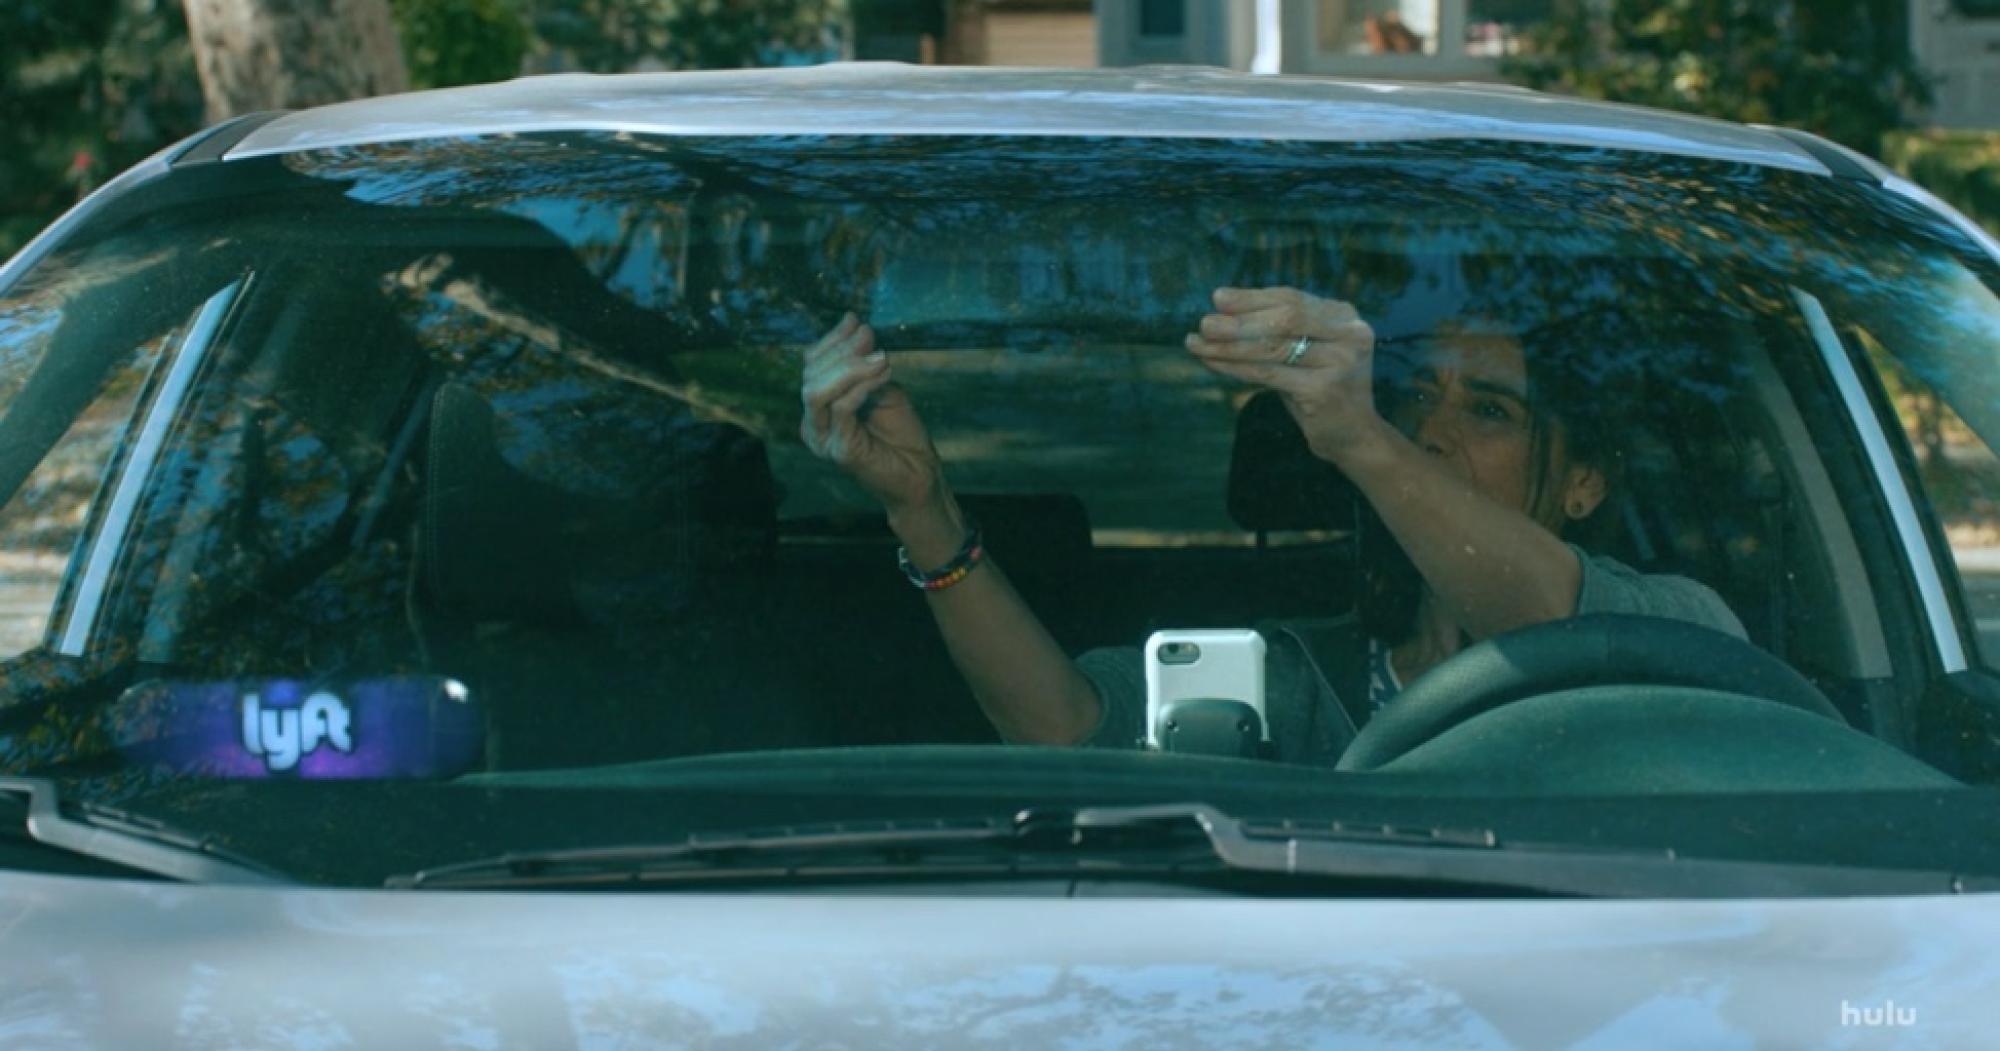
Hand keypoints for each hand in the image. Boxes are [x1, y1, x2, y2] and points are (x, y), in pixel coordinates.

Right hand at [800, 313, 944, 513]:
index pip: (810, 365)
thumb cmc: (900, 433)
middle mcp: (813, 424)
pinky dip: (862, 386)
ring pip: (816, 392)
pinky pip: (841, 409)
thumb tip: (855, 324)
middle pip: (811, 375)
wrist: (920, 474)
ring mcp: (822, 439)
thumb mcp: (881, 387)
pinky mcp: (839, 451)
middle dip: (841, 351)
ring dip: (849, 368)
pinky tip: (884, 375)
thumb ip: (864, 363)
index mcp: (819, 407)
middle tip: (870, 338)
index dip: (831, 340)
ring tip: (881, 358)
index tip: (856, 322)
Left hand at [1184, 286, 1384, 464]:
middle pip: (1284, 319)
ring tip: (1197, 342)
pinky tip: (1212, 362)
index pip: (1292, 299)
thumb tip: (1222, 308)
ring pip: (1272, 347)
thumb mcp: (1306, 352)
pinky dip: (1235, 367)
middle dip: (1239, 320)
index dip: (1252, 298)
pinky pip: (1268, 373)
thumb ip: (1277, 329)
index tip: (1218, 298)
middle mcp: (1349, 335)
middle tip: (1204, 323)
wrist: (1353, 436)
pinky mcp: (1323, 390)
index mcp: (1345, 318)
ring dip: (1229, 345)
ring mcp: (1339, 363)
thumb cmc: (1320, 388)